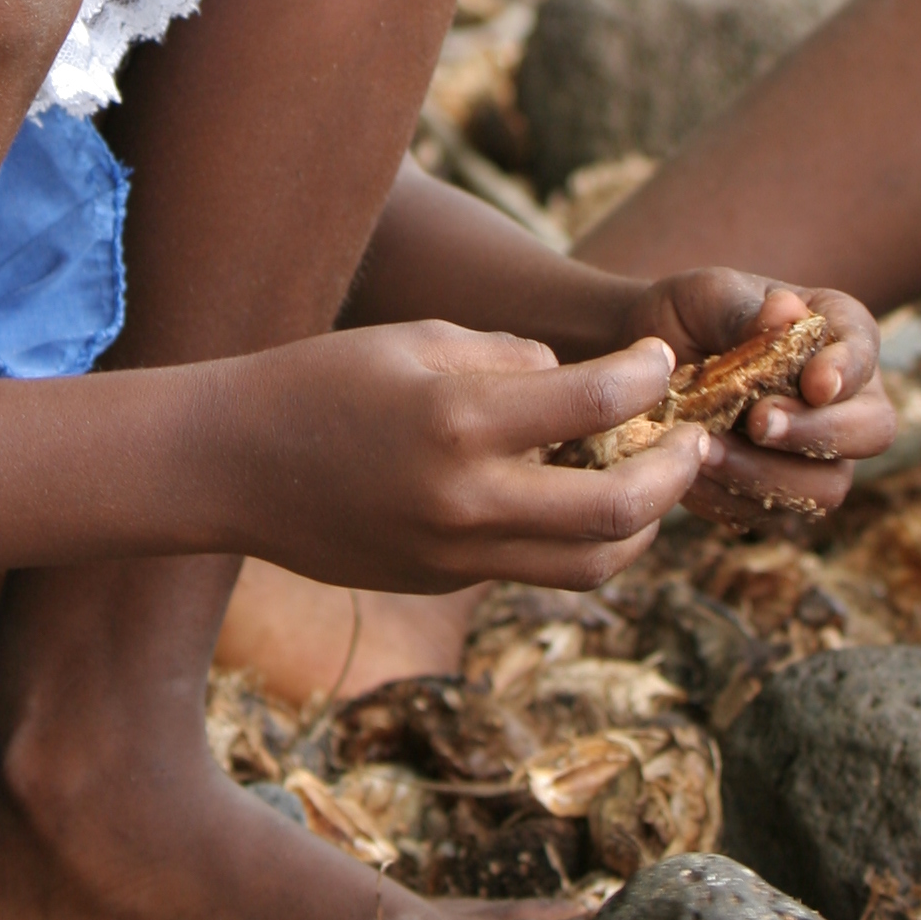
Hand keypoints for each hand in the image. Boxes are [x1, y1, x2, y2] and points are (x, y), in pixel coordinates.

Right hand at [218, 319, 710, 592]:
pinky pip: (536, 567)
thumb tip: (578, 383)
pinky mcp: (444, 581)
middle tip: (692, 441)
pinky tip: (575, 495)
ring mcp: (456, 553)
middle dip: (675, 473)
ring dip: (641, 526)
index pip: (598, 400)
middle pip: (619, 510)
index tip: (661, 361)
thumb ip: (507, 358)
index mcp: (459, 419)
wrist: (228, 465)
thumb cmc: (319, 379)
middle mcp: (466, 499)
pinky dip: (575, 536)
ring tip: (650, 482)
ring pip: (593, 565)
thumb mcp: (417, 338)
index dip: (649, 376)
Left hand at [632, 268, 890, 533]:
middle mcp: (843, 399)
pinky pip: (772, 514)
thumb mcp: (709, 297)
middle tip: (758, 423)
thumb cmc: (691, 316)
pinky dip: (731, 498)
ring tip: (707, 452)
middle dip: (817, 433)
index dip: (848, 372)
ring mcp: (816, 454)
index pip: (865, 352)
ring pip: (826, 487)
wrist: (648, 359)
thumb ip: (745, 310)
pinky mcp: (779, 494)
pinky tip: (692, 474)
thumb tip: (785, 313)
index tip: (815, 384)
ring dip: (767, 476)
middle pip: (871, 431)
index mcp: (838, 334)